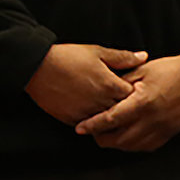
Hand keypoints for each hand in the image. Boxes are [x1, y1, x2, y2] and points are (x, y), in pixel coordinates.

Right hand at [26, 43, 146, 125]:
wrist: (37, 67)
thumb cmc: (68, 57)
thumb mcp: (98, 52)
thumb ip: (123, 57)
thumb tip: (143, 57)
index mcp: (110, 85)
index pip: (133, 96)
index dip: (135, 93)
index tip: (133, 90)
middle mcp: (100, 102)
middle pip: (122, 111)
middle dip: (124, 107)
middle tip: (126, 103)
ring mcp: (86, 113)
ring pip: (106, 121)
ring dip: (109, 116)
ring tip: (107, 107)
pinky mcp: (72, 119)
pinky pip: (89, 126)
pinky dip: (93, 122)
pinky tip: (93, 114)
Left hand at [78, 48, 179, 151]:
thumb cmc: (172, 70)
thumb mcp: (142, 70)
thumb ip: (122, 84)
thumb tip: (103, 95)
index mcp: (143, 101)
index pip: (111, 119)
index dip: (93, 125)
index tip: (81, 128)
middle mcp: (153, 119)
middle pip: (118, 139)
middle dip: (101, 137)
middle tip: (93, 131)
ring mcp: (162, 128)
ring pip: (131, 146)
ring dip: (116, 143)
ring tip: (108, 134)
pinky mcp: (170, 133)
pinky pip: (146, 147)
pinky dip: (133, 145)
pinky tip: (128, 137)